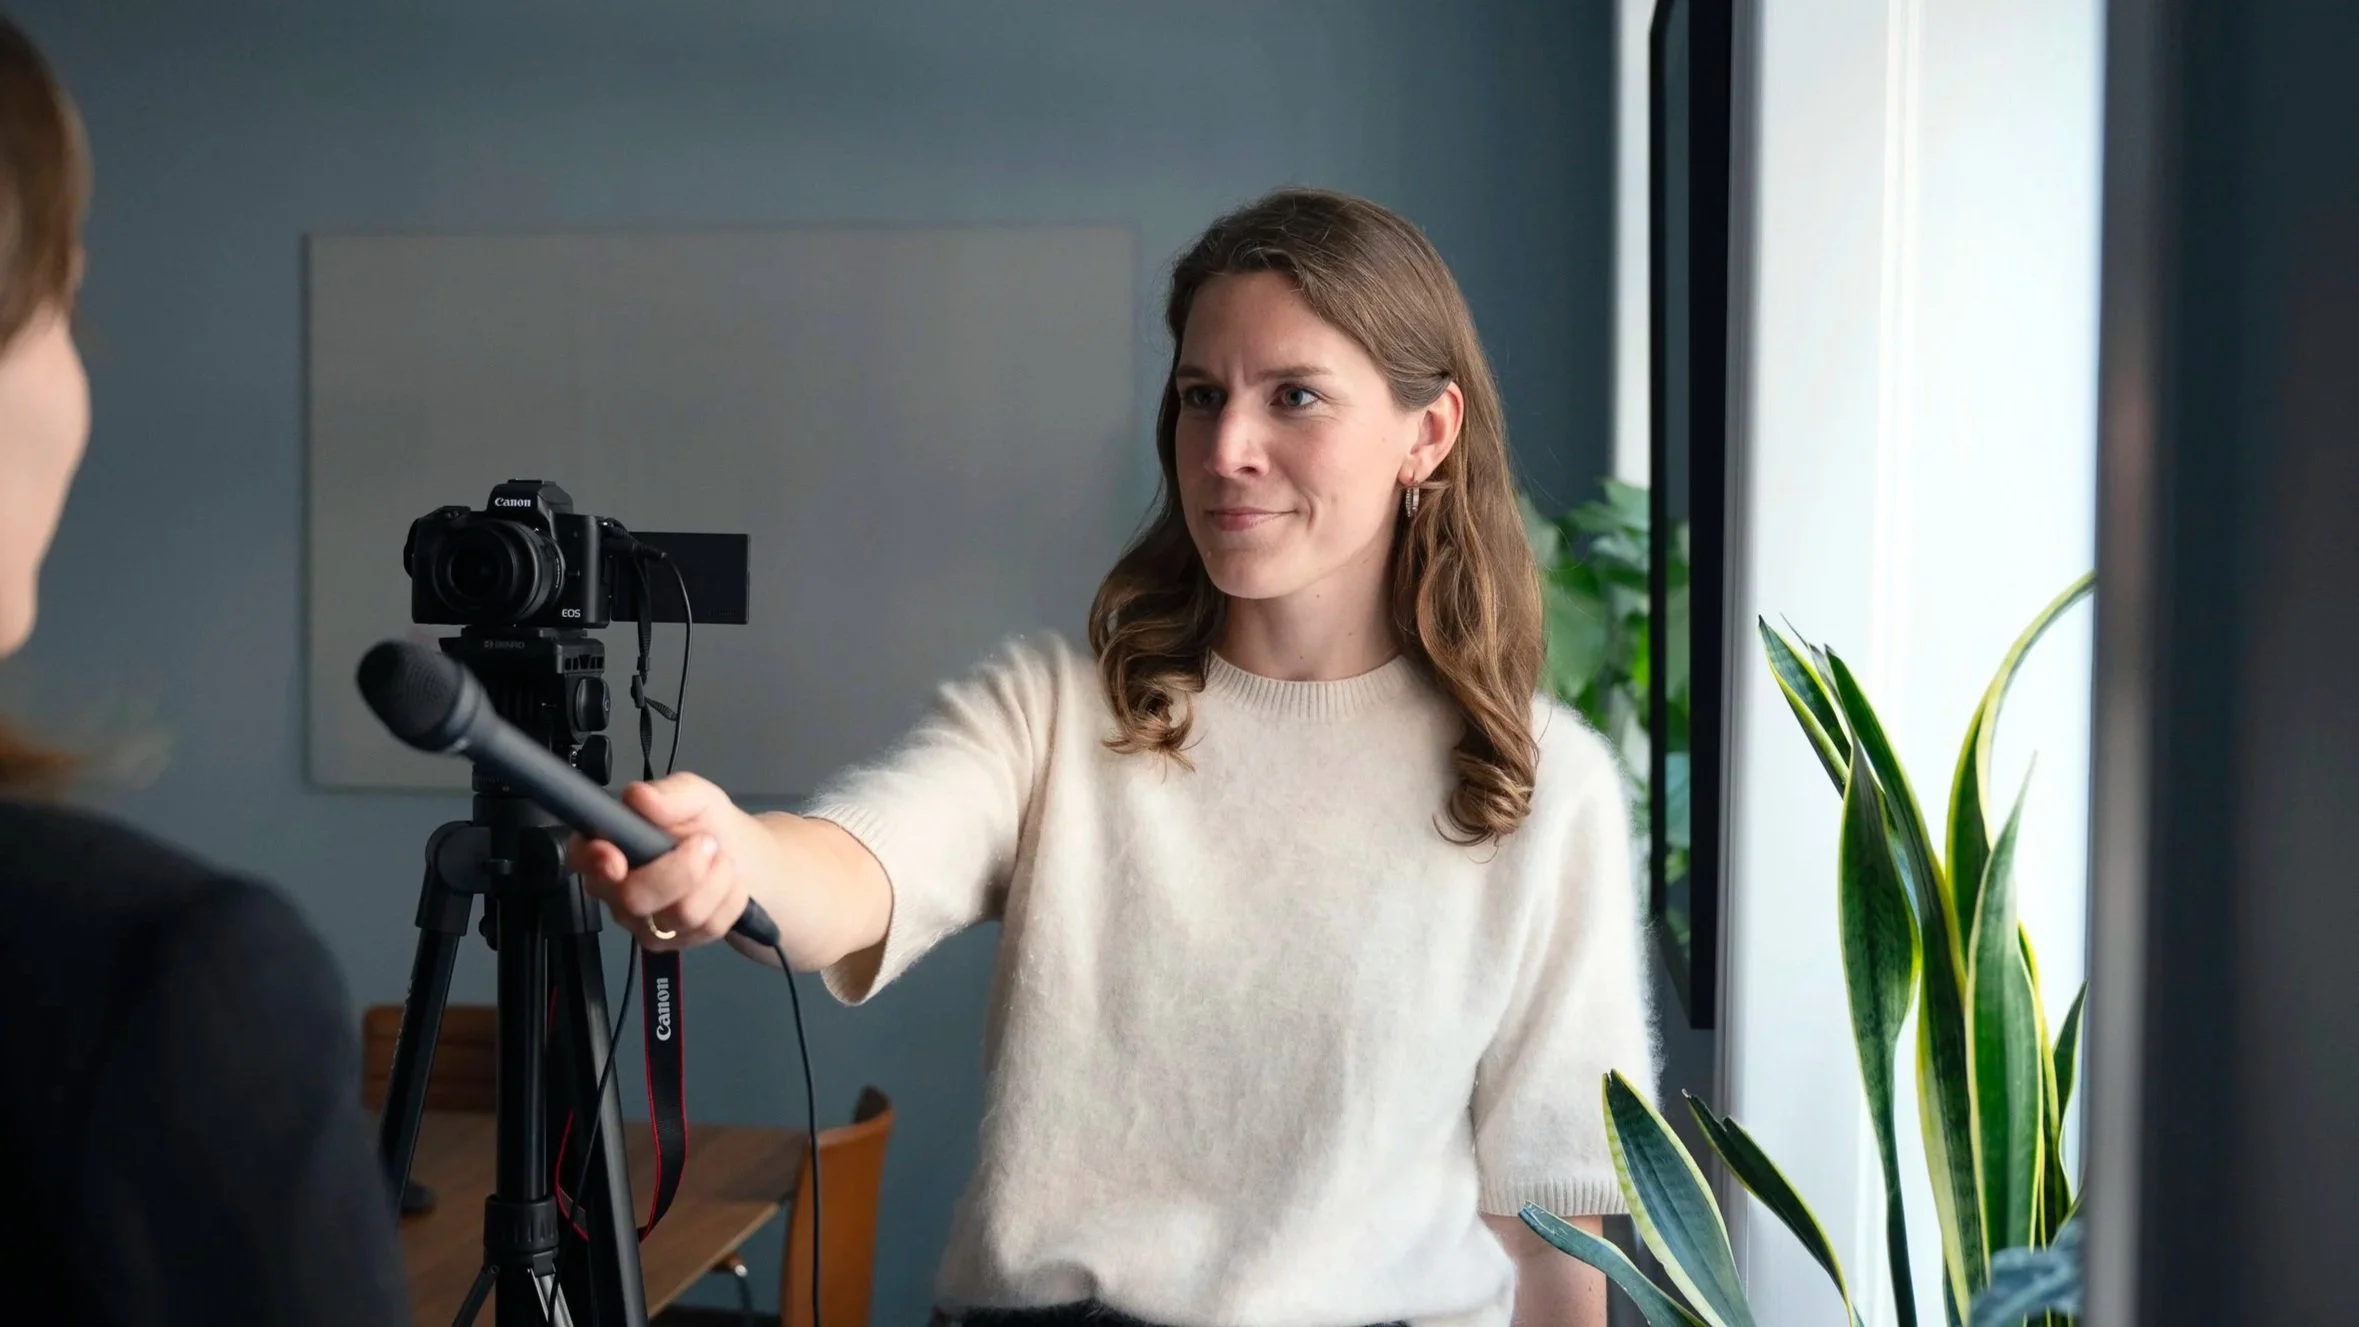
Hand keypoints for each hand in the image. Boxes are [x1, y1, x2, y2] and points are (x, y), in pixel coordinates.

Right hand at [565, 772, 767, 950]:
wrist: (741, 854)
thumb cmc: (705, 822)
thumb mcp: (695, 796)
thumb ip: (669, 794)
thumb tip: (639, 797)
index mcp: (609, 845)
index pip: (582, 858)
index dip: (593, 861)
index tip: (617, 858)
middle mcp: (617, 889)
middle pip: (633, 898)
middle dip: (681, 871)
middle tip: (708, 842)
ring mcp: (644, 921)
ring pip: (677, 916)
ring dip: (714, 880)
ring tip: (722, 857)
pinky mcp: (674, 942)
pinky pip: (706, 929)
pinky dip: (730, 899)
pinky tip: (729, 881)